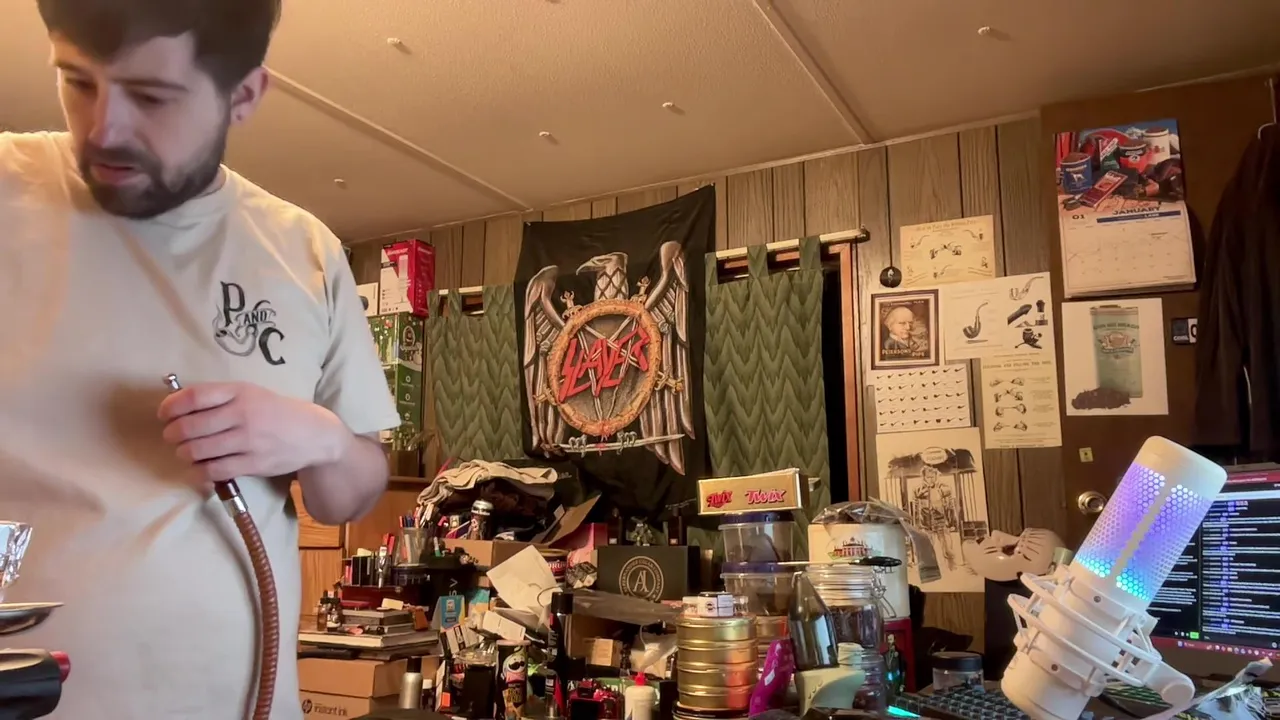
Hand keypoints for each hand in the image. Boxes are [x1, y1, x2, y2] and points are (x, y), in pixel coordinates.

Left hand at [158, 382, 350, 489]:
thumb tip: (179, 405)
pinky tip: (197, 469)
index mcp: (240, 392)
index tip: (164, 414)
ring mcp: (248, 441)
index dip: (171, 406)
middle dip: (173, 434)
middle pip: (191, 426)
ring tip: (185, 452)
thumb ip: (220, 398)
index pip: (194, 397)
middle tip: (172, 437)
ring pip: (199, 450)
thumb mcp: (252, 394)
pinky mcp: (253, 463)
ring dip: (184, 453)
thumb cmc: (276, 411)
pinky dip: (199, 472)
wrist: (314, 434)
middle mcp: (243, 414)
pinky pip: (215, 470)